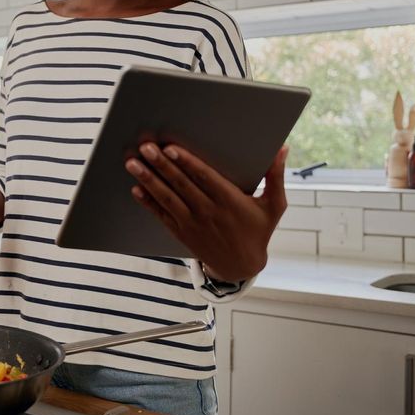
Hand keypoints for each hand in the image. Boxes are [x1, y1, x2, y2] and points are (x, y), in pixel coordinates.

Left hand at [126, 143, 288, 281]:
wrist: (241, 266)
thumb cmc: (259, 231)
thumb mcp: (274, 205)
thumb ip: (275, 176)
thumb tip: (282, 149)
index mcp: (231, 202)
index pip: (204, 178)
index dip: (186, 163)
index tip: (171, 148)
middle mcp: (209, 212)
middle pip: (181, 185)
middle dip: (161, 165)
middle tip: (145, 147)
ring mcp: (192, 223)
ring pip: (167, 198)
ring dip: (148, 180)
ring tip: (133, 164)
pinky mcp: (182, 232)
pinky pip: (162, 215)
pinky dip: (148, 202)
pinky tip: (135, 189)